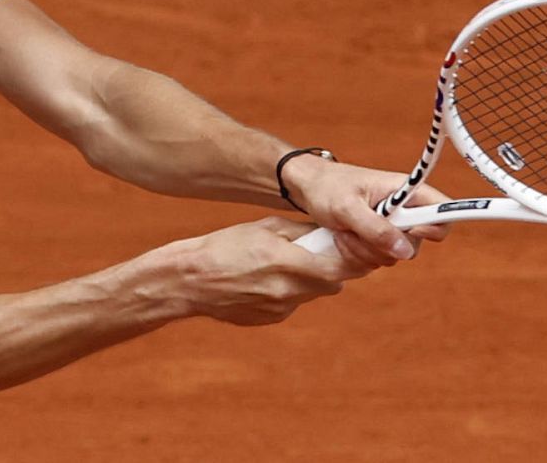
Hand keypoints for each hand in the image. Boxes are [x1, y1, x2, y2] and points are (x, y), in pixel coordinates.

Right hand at [162, 216, 375, 325]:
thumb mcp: (264, 228)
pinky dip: (288, 291)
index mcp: (287, 262)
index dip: (355, 259)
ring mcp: (280, 308)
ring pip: (312, 294)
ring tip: (284, 265)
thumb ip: (299, 233)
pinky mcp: (271, 318)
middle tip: (322, 253)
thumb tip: (328, 233)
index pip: (341, 268)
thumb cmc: (224, 246)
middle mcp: (288, 290)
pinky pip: (292, 303)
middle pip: (333, 283)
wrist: (190, 281)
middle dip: (333, 269)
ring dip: (310, 280)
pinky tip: (263, 280)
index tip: (356, 249)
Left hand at [281, 152, 450, 266]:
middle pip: (415, 244)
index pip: (443, 211)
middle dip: (384, 245)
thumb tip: (405, 251)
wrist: (306, 188)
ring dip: (365, 250)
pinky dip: (357, 255)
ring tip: (344, 231)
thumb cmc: (326, 186)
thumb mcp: (347, 207)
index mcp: (406, 191)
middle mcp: (403, 210)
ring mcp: (390, 227)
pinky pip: (377, 260)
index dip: (434, 227)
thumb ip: (376, 228)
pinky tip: (342, 238)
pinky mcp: (376, 240)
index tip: (410, 230)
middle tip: (357, 231)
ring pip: (393, 256)